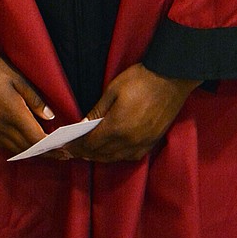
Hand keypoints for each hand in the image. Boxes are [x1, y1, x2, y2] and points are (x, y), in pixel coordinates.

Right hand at [0, 48, 54, 155]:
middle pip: (27, 149)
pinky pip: (1, 146)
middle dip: (46, 153)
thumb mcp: (17, 78)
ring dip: (31, 153)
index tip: (65, 150)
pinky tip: (22, 146)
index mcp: (12, 113)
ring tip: (45, 152)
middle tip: (60, 154)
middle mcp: (0, 126)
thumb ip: (35, 99)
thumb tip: (50, 117)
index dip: (53, 147)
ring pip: (14, 150)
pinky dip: (16, 149)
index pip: (37, 140)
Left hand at [63, 63, 198, 162]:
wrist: (171, 79)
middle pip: (102, 154)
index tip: (64, 148)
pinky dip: (117, 156)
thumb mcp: (113, 90)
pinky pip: (131, 157)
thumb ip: (97, 111)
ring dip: (100, 156)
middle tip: (71, 151)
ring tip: (87, 152)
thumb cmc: (139, 80)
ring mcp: (143, 144)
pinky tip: (111, 151)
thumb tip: (83, 125)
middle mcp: (129, 142)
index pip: (91, 145)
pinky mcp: (153, 142)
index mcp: (117, 128)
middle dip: (85, 153)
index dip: (76, 147)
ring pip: (116, 158)